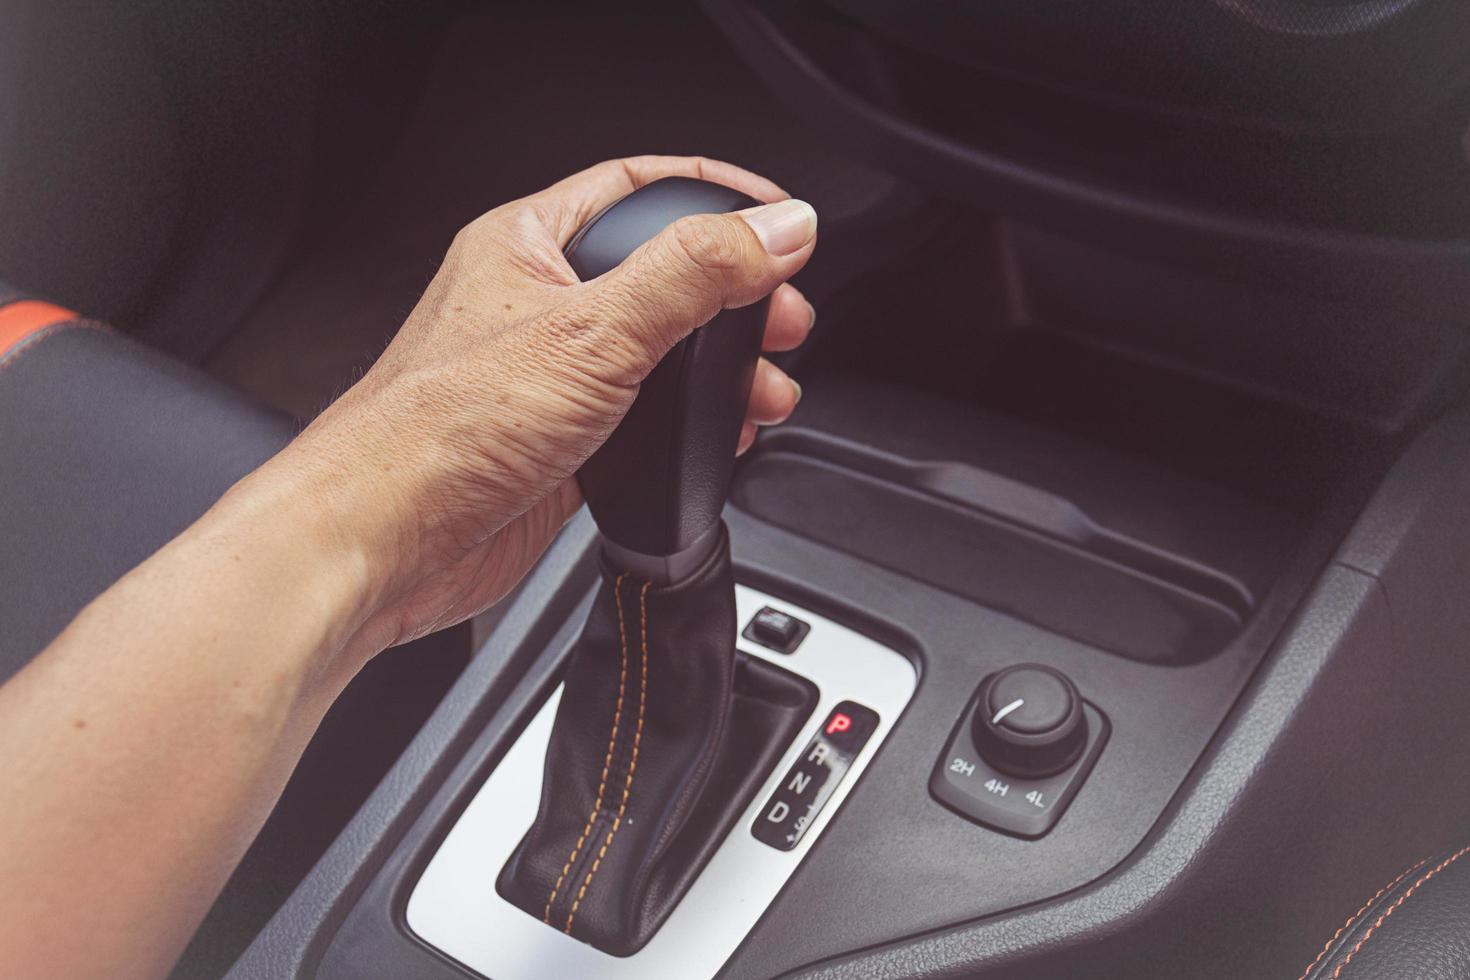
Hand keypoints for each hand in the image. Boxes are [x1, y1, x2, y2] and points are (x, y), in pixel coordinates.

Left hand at [261, 156, 817, 657]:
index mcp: (528, 243)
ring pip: (662, 352)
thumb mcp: (591, 332)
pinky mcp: (563, 442)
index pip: (641, 187)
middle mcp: (538, 303)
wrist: (383, 544)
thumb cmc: (440, 433)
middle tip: (784, 321)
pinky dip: (694, 425)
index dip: (720, 197)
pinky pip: (648, 417)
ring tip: (767, 387)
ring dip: (722, 368)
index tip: (783, 222)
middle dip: (738, 297)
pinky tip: (722, 436)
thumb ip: (694, 275)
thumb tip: (777, 228)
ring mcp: (550, 376)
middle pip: (664, 273)